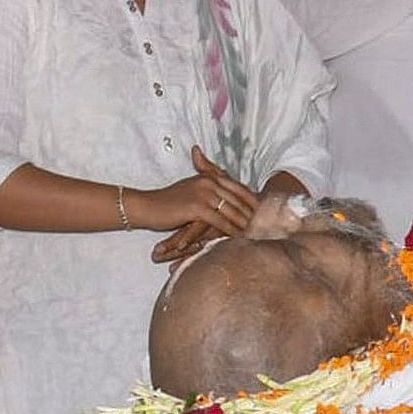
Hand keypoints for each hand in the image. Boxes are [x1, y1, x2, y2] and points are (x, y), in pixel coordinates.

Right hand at [136, 150, 256, 262]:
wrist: (148, 207)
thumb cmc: (169, 201)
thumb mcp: (192, 189)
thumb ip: (210, 188)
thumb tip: (227, 194)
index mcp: (209, 177)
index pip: (238, 187)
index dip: (252, 200)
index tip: (264, 211)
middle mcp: (208, 182)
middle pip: (238, 198)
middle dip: (251, 212)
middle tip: (264, 224)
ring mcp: (203, 194)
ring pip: (231, 210)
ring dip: (243, 222)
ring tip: (253, 233)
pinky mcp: (196, 208)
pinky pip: (219, 221)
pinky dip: (230, 229)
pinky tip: (237, 237)